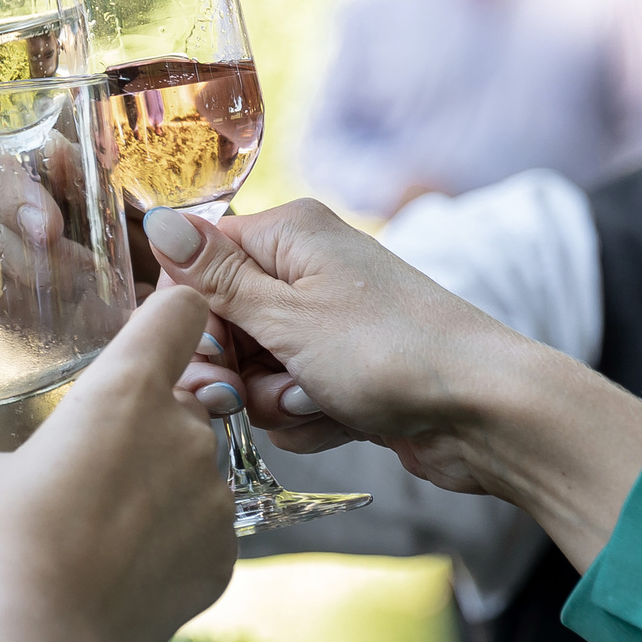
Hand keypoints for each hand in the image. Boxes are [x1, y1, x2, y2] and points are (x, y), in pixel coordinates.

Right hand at [0, 286, 232, 641]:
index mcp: (126, 389)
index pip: (182, 311)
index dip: (169, 314)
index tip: (150, 333)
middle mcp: (184, 433)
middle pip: (180, 404)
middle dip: (144, 429)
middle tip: (89, 470)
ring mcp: (213, 499)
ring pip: (194, 473)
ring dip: (161, 489)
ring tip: (100, 533)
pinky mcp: (223, 560)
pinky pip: (204, 534)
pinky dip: (174, 546)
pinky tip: (123, 573)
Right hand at [141, 199, 531, 493]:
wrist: (485, 413)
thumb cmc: (392, 353)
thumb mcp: (288, 315)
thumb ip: (215, 278)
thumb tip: (156, 222)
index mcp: (290, 235)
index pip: (196, 263)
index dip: (192, 318)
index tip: (210, 355)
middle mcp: (307, 270)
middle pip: (221, 323)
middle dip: (233, 370)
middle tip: (248, 394)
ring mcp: (327, 324)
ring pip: (252, 370)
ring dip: (272, 400)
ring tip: (316, 402)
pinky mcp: (343, 372)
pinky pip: (289, 398)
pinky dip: (307, 417)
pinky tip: (341, 420)